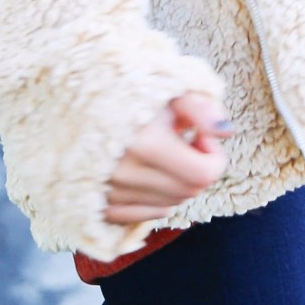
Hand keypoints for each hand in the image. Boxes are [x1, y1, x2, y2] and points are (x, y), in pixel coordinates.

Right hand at [101, 92, 225, 230]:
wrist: (76, 97)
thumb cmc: (130, 89)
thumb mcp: (170, 88)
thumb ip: (203, 109)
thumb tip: (227, 132)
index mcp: (145, 143)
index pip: (203, 174)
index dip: (213, 156)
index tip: (200, 136)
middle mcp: (126, 173)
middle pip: (189, 191)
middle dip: (197, 169)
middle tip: (182, 142)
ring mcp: (110, 191)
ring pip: (170, 204)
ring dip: (176, 182)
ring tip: (161, 153)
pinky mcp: (99, 203)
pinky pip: (144, 215)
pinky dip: (155, 199)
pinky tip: (148, 172)